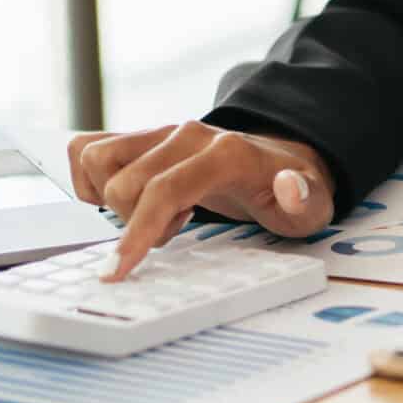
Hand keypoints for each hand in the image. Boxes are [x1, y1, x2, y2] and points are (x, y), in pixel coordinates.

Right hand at [66, 122, 332, 280]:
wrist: (277, 160)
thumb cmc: (290, 190)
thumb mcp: (312, 205)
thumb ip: (303, 199)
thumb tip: (289, 185)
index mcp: (226, 152)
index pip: (164, 190)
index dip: (137, 231)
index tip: (116, 270)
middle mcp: (188, 134)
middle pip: (125, 183)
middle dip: (136, 223)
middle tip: (177, 230)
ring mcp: (162, 132)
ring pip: (98, 158)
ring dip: (114, 198)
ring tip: (157, 214)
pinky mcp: (144, 136)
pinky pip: (89, 147)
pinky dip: (90, 178)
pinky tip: (126, 201)